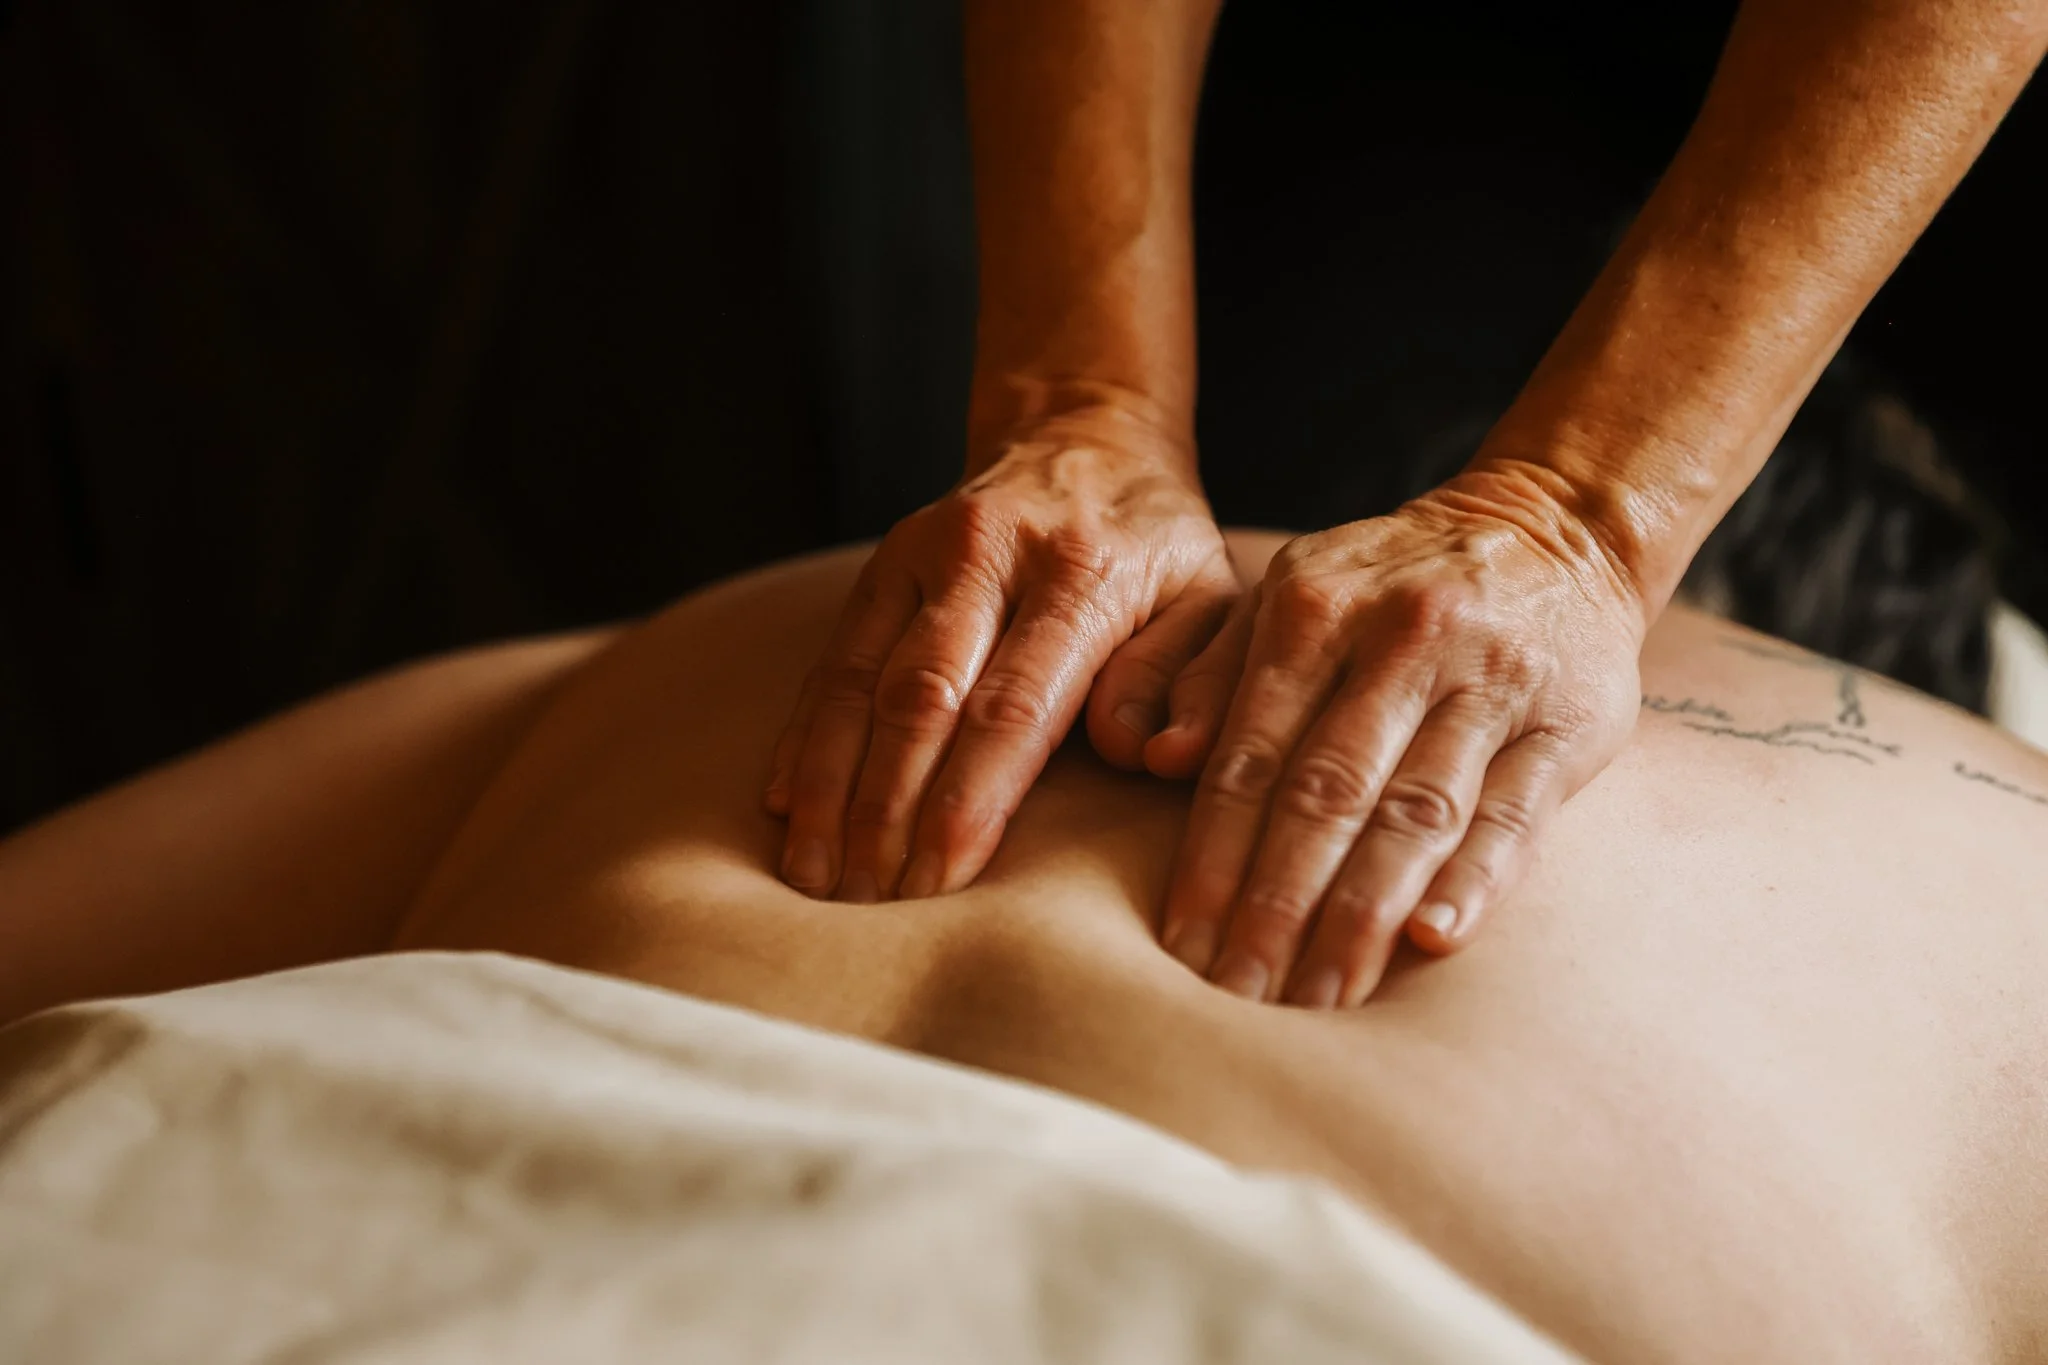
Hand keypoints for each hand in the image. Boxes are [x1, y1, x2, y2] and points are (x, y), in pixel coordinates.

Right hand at [765, 404, 1237, 902]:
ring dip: (830, 787)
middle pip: (919, 699)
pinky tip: (785, 808)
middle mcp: (988, 556)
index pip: (1011, 706)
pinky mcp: (879, 567)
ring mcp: (920, 556)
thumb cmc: (1160, 547)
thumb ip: (1193, 680)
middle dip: (886, 811)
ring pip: (856, 681)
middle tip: (866, 906)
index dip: (967, 801)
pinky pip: (830, 659)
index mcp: (1081, 573)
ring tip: (814, 878)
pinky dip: (806, 737)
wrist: (1086, 434)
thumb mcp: (1212, 598)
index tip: (938, 886)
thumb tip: (1152, 757)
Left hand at [1154, 471, 1647, 1007]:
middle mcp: (1399, 640)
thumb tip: (1154, 758)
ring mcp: (1489, 681)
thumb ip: (1216, 672)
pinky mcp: (1568, 721)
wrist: (1554, 530)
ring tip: (1321, 996)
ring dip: (1362, 912)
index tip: (1184, 946)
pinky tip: (1433, 938)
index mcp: (1313, 610)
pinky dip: (1475, 877)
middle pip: (1326, 793)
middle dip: (1276, 904)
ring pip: (1415, 811)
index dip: (1213, 857)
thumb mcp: (1293, 593)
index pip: (1251, 756)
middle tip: (1239, 996)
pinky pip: (1516, 811)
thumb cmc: (1391, 585)